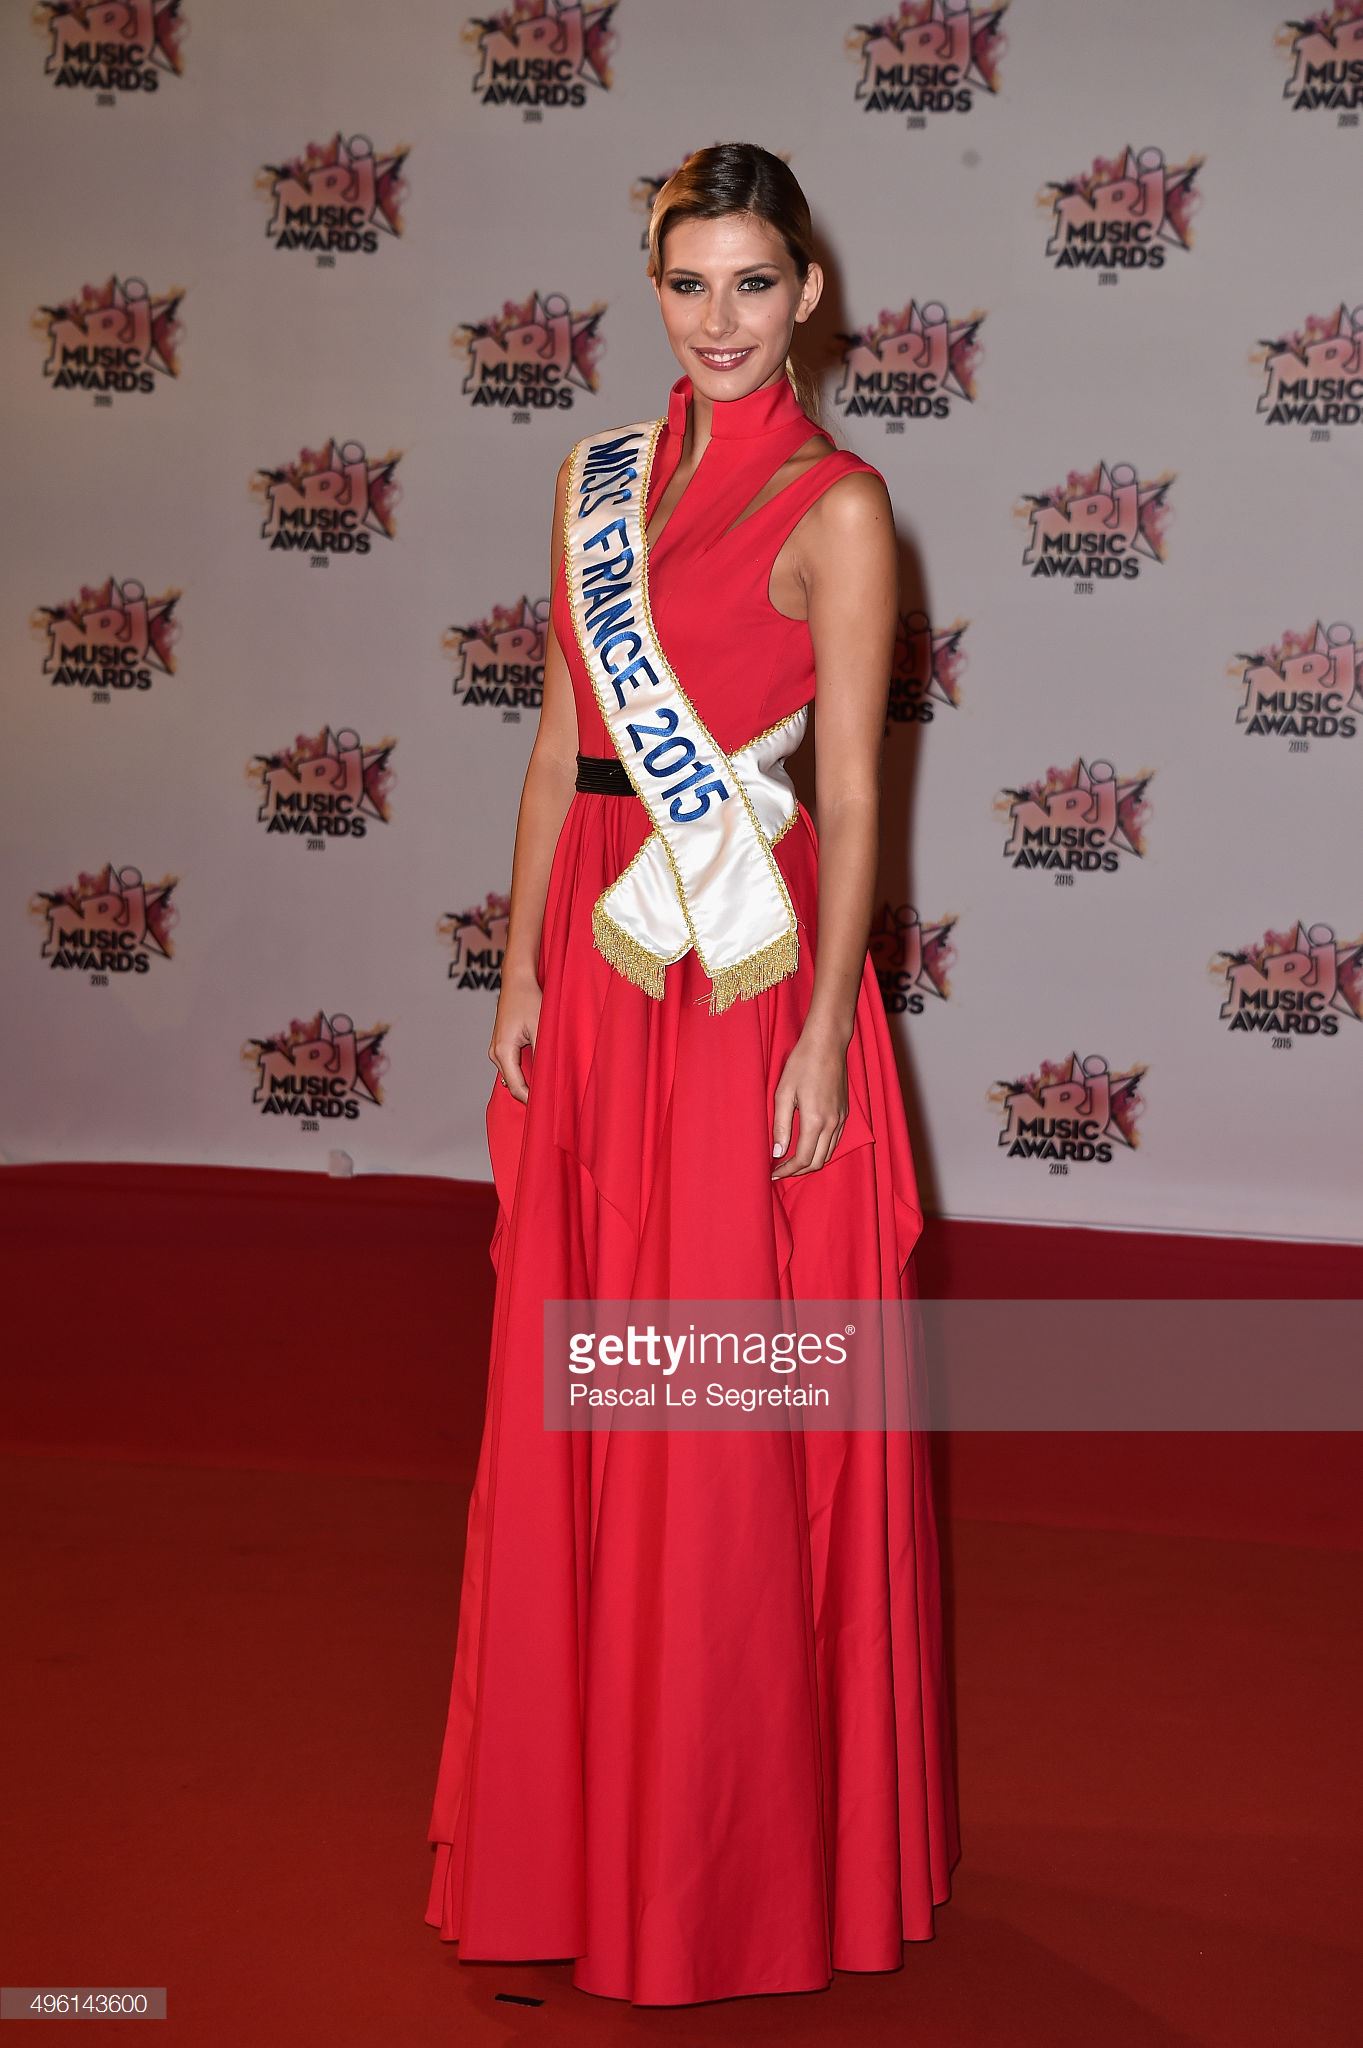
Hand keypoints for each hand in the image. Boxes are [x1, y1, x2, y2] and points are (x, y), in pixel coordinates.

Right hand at [489, 966, 540, 1104]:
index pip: (517, 1088)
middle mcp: (495, 1053)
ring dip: (529, 1083)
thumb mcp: (541, 1029)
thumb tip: (547, 1080)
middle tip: (553, 1103)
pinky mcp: (501, 1046)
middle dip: (532, 1094)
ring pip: (513, 1076)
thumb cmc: (529, 1000)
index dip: (532, 1100)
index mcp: (503, 1051)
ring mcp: (496, 1050)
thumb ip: (542, 1056)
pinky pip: (512, 1067)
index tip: (549, 1109)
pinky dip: (525, 1073)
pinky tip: (541, 1074)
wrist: (517, 981)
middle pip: (513, 1085)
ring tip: (550, 1090)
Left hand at [771, 1027, 847, 1179]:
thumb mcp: (783, 1093)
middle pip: (818, 1162)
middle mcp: (832, 1124)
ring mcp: (841, 1118)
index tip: (774, 1172)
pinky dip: (822, 1150)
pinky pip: (835, 1141)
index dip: (787, 1170)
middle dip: (799, 1171)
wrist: (827, 1044)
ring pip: (829, 1153)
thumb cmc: (802, 1064)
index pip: (803, 1159)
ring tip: (792, 1161)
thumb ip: (780, 1126)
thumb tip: (777, 1152)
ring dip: (811, 1162)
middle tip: (781, 1170)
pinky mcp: (845, 1112)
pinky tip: (808, 1145)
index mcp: (815, 1121)